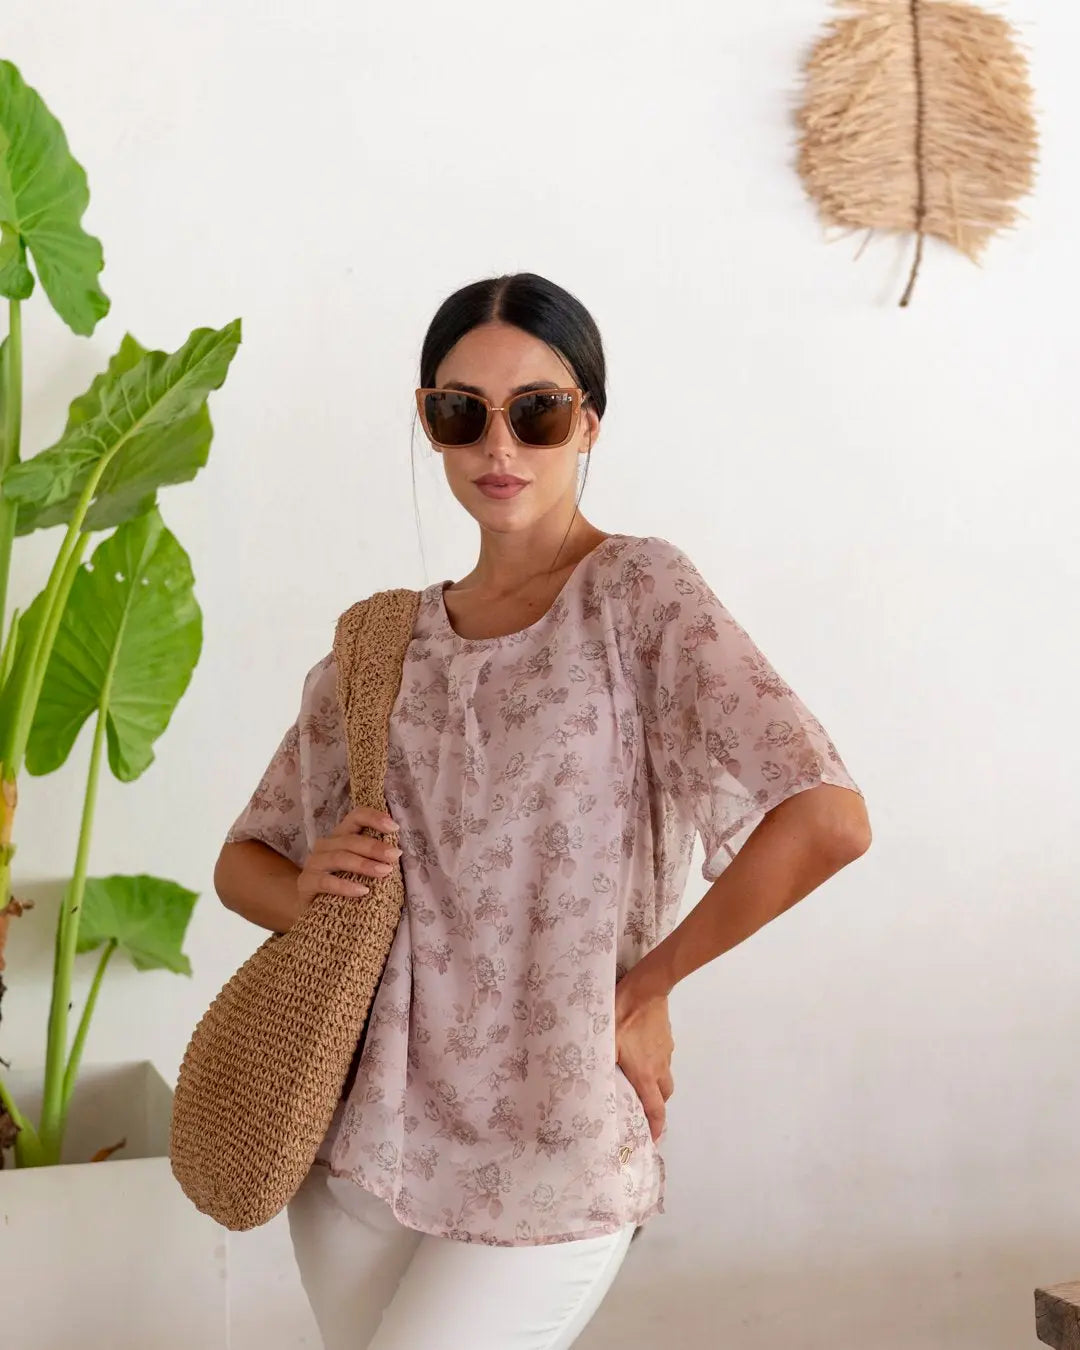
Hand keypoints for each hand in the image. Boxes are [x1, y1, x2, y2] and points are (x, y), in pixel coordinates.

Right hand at [297, 806, 400, 912]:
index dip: (374, 818)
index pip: (355, 816)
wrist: (315, 912)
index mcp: (341, 836)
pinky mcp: (306, 883)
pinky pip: (326, 882)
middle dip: (375, 847)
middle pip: (350, 840)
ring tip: (384, 872)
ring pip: (340, 857)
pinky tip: (363, 891)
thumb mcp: (361, 870)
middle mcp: (325, 845)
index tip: (394, 827)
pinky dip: (346, 886)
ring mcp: (313, 863)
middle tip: (395, 855)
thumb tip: (399, 854)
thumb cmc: (344, 886)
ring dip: (364, 864)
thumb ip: (375, 858)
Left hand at [614, 966, 674, 1143]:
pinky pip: (663, 1057)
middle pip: (664, 1094)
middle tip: (643, 1109)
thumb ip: (598, 1065)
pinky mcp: (666, 1036)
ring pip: (665, 1075)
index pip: (655, 1108)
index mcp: (645, 1074)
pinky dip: (656, 1063)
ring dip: (656, 1084)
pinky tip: (642, 1053)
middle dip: (657, 1106)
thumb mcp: (604, 1043)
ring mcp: (666, 1050)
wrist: (645, 988)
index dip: (656, 1127)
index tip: (654, 1139)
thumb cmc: (621, 1016)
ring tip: (641, 1081)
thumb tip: (587, 1085)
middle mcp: (659, 1066)